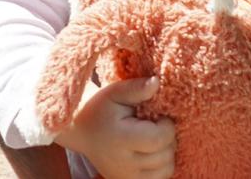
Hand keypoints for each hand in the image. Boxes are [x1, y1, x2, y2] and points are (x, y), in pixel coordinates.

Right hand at [54, 77, 176, 178]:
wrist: (82, 131)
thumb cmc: (100, 108)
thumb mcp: (115, 92)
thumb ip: (137, 88)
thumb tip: (157, 82)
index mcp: (120, 139)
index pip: (159, 139)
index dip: (167, 125)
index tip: (158, 116)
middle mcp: (124, 163)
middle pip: (165, 155)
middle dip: (168, 137)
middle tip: (155, 125)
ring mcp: (126, 177)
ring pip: (166, 169)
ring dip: (167, 152)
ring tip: (153, 138)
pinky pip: (159, 178)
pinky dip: (162, 166)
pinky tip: (152, 152)